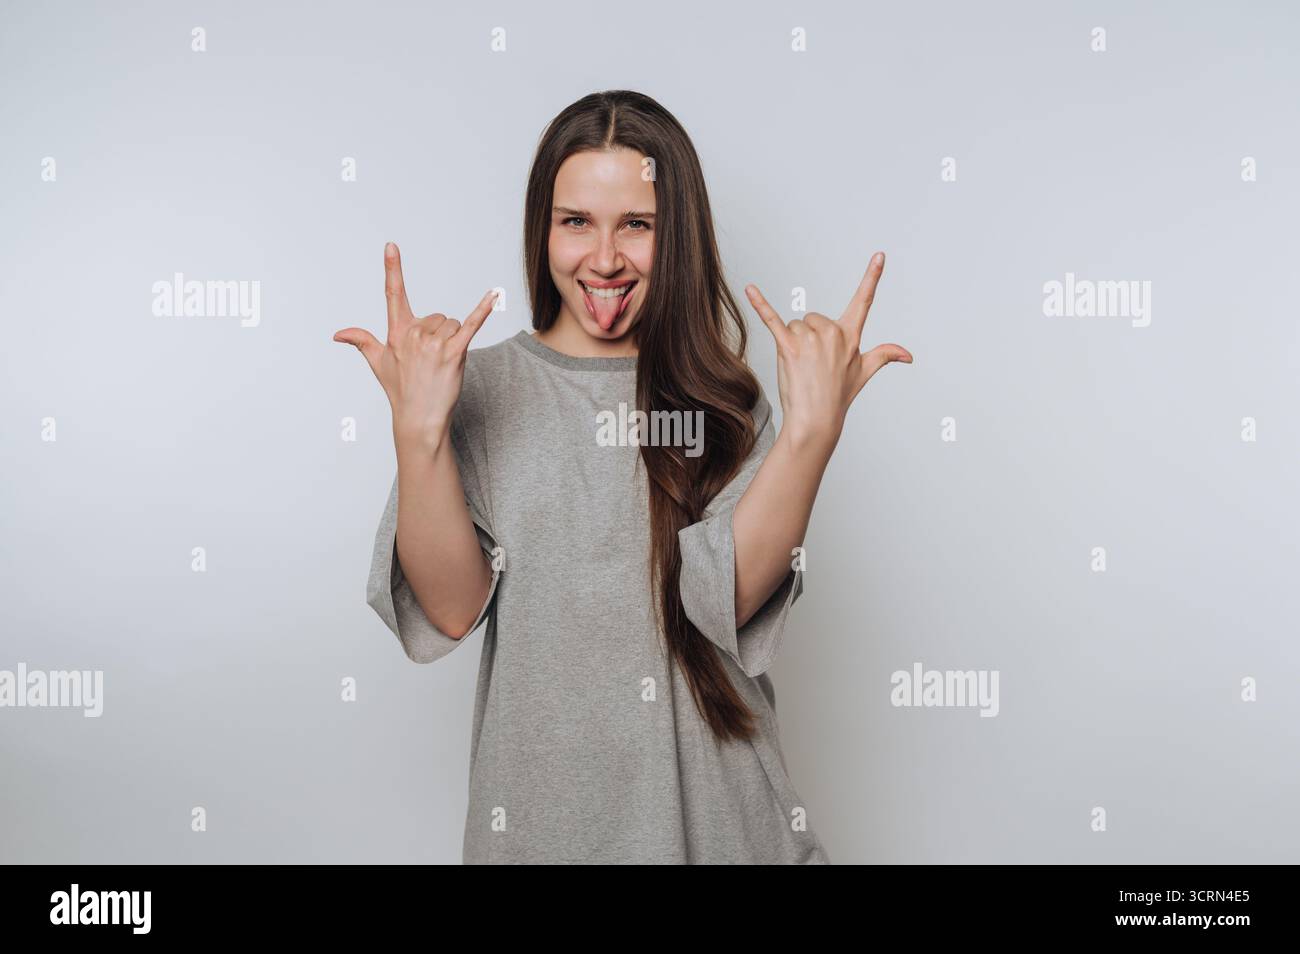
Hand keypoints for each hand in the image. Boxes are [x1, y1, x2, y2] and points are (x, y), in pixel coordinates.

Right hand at [333, 242, 496, 451]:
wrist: (418, 419)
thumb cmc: (400, 390)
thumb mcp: (378, 363)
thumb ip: (361, 341)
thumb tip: (338, 334)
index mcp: (397, 332)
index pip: (393, 294)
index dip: (393, 269)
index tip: (391, 246)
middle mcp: (414, 334)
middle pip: (438, 316)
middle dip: (440, 335)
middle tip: (432, 361)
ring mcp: (434, 343)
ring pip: (454, 324)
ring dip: (454, 341)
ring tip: (443, 364)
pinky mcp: (454, 353)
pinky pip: (471, 325)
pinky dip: (483, 310)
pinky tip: (493, 296)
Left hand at [744, 252, 911, 449]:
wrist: (816, 419)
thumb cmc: (838, 396)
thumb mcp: (864, 372)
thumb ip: (885, 355)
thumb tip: (909, 355)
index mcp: (850, 336)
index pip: (864, 302)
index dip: (872, 277)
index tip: (879, 256)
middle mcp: (833, 334)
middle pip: (813, 318)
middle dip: (809, 338)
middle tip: (812, 364)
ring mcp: (811, 340)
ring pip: (795, 326)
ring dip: (793, 344)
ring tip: (800, 367)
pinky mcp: (788, 346)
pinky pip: (772, 319)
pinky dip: (760, 304)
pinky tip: (749, 290)